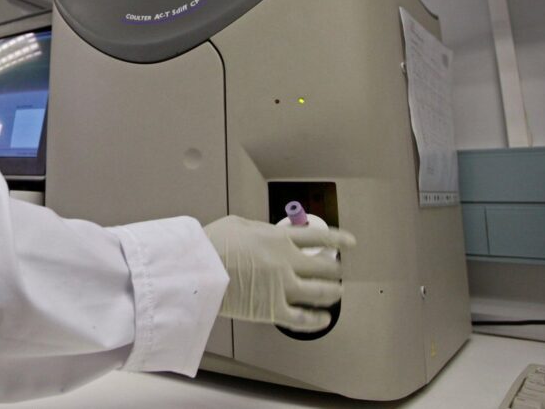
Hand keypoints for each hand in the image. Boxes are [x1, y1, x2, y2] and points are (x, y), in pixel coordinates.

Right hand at [203, 215, 356, 331]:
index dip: (338, 240)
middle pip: (325, 265)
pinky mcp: (273, 309)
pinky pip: (303, 318)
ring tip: (335, 293)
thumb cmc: (210, 246)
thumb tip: (265, 233)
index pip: (319, 237)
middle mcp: (286, 261)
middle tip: (336, 270)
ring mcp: (282, 287)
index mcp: (278, 238)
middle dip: (334, 268)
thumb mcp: (237, 224)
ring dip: (332, 292)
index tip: (348, 243)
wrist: (196, 269)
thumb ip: (258, 229)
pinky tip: (322, 319)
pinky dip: (317, 320)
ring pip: (321, 292)